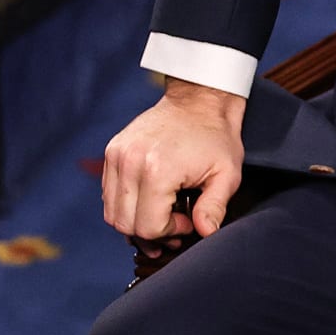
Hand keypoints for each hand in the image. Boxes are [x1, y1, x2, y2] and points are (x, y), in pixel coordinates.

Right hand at [102, 79, 246, 244]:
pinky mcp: (111, 152)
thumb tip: (205, 233)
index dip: (169, 232)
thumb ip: (214, 207)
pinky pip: (108, 193)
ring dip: (135, 221)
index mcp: (158, 170)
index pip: (148, 226)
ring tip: (162, 216)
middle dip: (150, 233)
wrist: (198, 101)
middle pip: (124, 223)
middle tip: (175, 226)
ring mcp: (116, 156)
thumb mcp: (227, 174)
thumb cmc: (216, 137)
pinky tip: (150, 202)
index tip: (188, 222)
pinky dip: (126, 204)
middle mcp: (129, 163)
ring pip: (111, 211)